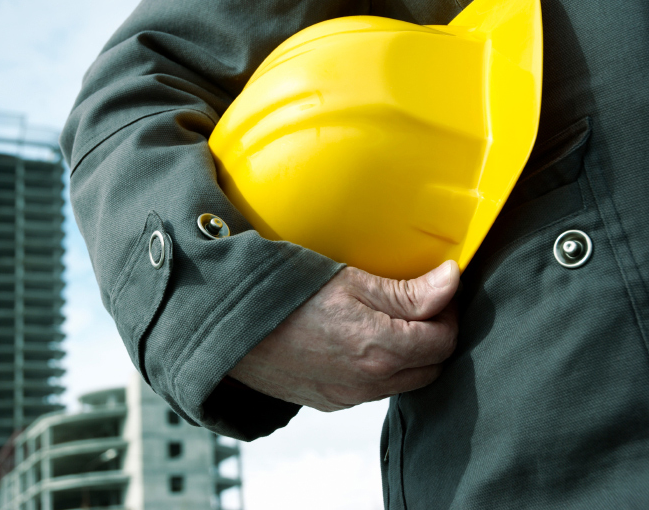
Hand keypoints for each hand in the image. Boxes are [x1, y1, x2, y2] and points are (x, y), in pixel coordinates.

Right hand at [228, 261, 459, 410]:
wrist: (231, 328)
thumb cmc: (284, 296)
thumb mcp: (350, 281)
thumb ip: (407, 292)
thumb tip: (451, 282)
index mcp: (381, 349)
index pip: (444, 338)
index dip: (447, 310)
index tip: (435, 288)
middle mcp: (370, 382)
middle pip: (431, 366)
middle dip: (433, 335)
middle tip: (416, 304)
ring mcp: (349, 397)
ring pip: (403, 382)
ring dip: (408, 355)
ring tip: (386, 321)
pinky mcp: (330, 402)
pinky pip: (372, 390)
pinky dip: (379, 368)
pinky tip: (358, 342)